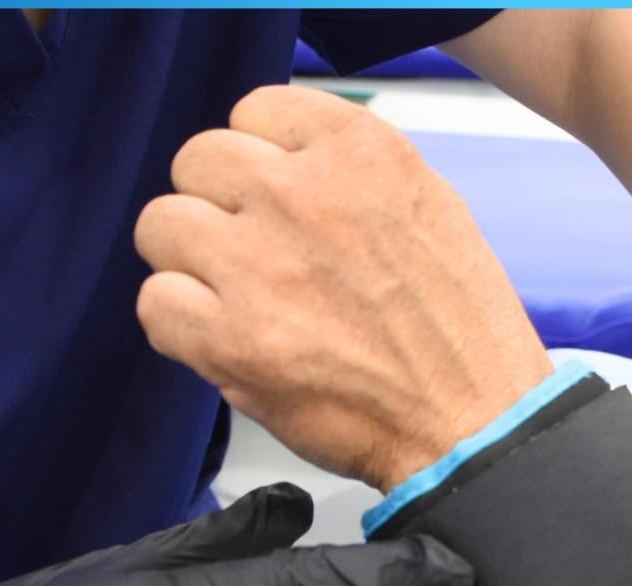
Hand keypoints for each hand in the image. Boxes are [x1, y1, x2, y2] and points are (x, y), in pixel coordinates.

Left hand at [134, 85, 552, 489]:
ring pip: (162, 227)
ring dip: (190, 265)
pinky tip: (226, 343)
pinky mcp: (234, 340)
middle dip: (219, 209)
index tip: (275, 202)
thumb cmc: (459, 336)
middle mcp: (304, 196)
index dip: (261, 165)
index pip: (254, 113)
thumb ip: (348, 173)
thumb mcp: (428, 209)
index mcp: (360, 153)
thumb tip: (282, 163)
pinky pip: (156, 305)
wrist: (475, 426)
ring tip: (236, 301)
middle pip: (197, 161)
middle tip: (253, 257)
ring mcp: (262, 266)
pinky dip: (182, 328)